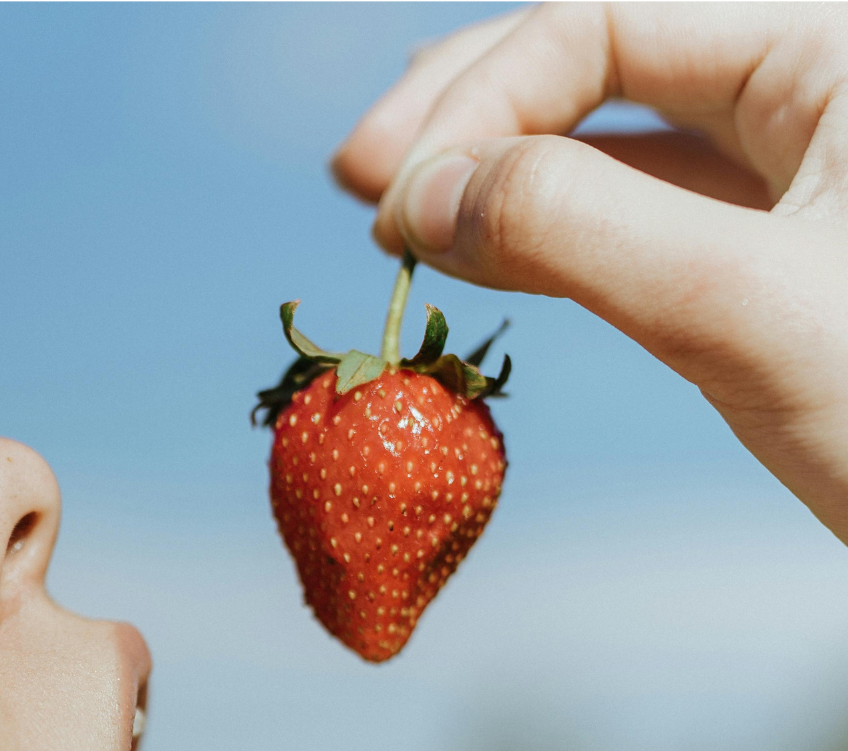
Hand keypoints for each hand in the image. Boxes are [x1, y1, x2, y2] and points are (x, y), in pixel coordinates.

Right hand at [332, 3, 847, 543]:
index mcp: (836, 38)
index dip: (483, 103)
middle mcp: (812, 80)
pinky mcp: (760, 250)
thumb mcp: (745, 312)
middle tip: (359, 176)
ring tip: (396, 205)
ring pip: (608, 135)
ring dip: (495, 170)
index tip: (397, 208)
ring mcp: (786, 167)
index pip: (606, 18)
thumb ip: (577, 229)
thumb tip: (423, 197)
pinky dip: (546, 233)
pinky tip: (481, 246)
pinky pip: (631, 214)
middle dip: (468, 114)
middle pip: (597, 54)